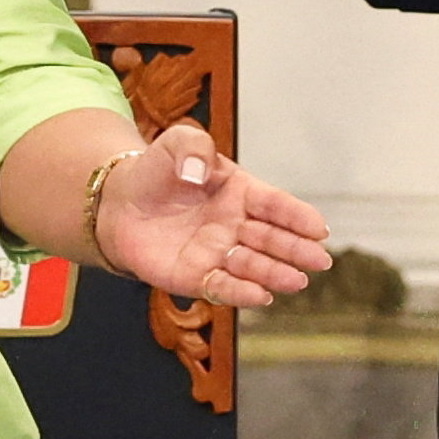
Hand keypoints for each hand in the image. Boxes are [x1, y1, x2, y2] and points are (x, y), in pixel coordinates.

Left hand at [87, 121, 331, 307]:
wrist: (118, 203)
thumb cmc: (156, 171)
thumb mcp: (178, 141)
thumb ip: (195, 146)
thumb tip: (200, 174)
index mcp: (241, 192)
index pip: (275, 205)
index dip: (298, 216)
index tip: (319, 228)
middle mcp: (235, 226)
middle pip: (272, 239)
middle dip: (297, 250)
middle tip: (319, 260)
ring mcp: (218, 253)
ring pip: (253, 266)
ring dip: (275, 273)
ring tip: (296, 280)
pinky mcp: (195, 277)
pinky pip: (222, 287)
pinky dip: (242, 293)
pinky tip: (262, 297)